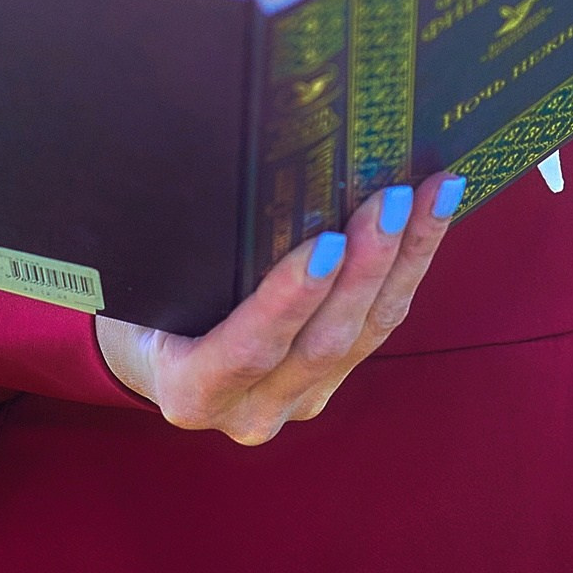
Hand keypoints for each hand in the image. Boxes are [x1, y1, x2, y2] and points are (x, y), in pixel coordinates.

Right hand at [95, 172, 462, 444]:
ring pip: (366, 333)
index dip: (287, 302)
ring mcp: (297, 400)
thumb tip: (216, 162)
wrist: (149, 349)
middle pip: (321, 342)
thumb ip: (177, 250)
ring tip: (430, 193)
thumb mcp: (140, 283)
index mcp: (189, 391)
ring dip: (404, 259)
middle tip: (393, 197)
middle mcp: (250, 410)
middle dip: (365, 266)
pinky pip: (380, 324)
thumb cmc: (138, 301)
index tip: (325, 244)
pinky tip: (434, 213)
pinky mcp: (332, 379)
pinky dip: (410, 265)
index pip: (244, 351)